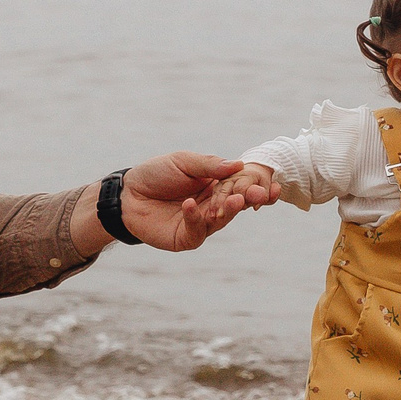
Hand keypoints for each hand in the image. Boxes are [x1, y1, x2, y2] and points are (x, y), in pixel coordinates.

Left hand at [115, 152, 277, 250]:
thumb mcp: (183, 162)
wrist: (127, 194)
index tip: (273, 186)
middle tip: (256, 195)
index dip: (256, 187)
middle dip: (247, 200)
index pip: (241, 187)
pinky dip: (196, 218)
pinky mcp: (186, 238)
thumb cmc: (155, 174)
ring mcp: (200, 223)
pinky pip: (198, 231)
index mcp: (215, 186)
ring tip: (233, 199)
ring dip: (228, 210)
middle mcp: (212, 206)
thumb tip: (239, 165)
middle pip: (236, 205)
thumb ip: (209, 165)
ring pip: (221, 220)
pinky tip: (190, 204)